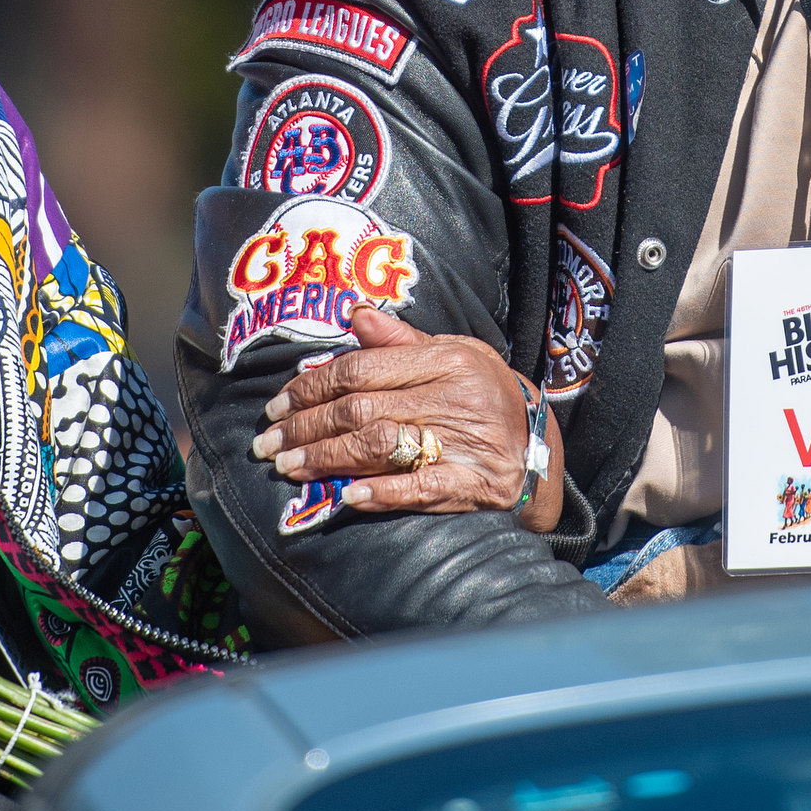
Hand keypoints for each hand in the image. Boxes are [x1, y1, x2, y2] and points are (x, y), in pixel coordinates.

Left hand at [251, 309, 561, 529]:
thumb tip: (353, 313)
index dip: (312, 387)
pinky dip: (382, 494)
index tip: (277, 406)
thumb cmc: (485, 392)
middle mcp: (456, 397)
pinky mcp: (475, 485)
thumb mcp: (454, 353)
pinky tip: (347, 497)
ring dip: (328, 460)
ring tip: (290, 468)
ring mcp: (466, 443)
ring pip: (383, 448)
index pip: (363, 369)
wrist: (542, 445)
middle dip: (307, 428)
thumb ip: (400, 341)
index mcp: (447, 359)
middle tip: (268, 444)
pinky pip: (421, 489)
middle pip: (363, 410)